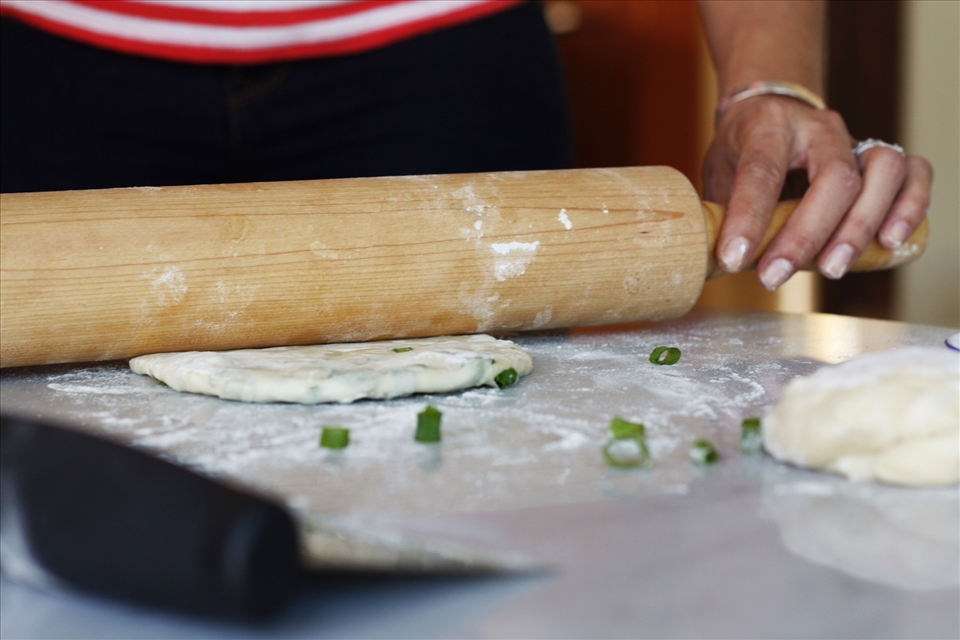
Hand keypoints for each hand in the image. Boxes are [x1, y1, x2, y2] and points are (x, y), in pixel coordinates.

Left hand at [703, 95, 932, 289]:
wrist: (771, 110)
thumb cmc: (743, 150)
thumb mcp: (719, 173)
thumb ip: (722, 213)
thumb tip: (712, 266)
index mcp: (769, 125)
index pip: (762, 170)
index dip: (749, 218)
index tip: (733, 259)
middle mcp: (818, 128)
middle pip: (833, 177)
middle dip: (806, 235)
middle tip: (776, 276)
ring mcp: (854, 139)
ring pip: (882, 171)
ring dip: (860, 227)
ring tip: (833, 268)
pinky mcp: (880, 156)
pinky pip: (915, 173)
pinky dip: (910, 207)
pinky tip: (889, 242)